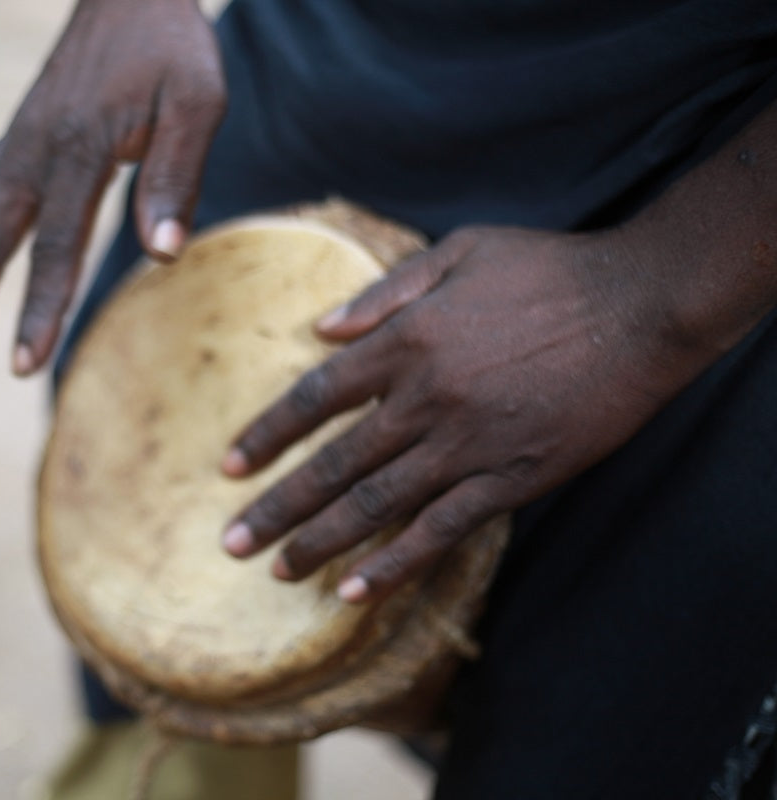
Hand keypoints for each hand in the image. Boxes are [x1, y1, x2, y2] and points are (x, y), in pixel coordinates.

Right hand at [0, 0, 224, 380]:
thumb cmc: (170, 49)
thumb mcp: (197, 100)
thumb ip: (178, 173)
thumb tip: (163, 253)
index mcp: (79, 148)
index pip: (55, 242)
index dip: (39, 306)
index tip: (23, 367)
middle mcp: (30, 152)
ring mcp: (12, 147)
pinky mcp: (9, 143)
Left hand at [219, 225, 711, 603]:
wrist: (643, 305)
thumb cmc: (547, 269)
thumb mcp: (458, 251)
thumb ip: (384, 293)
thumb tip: (319, 330)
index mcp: (405, 341)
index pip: (314, 398)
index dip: (266, 436)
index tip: (228, 468)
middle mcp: (424, 398)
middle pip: (333, 464)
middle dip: (277, 507)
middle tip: (231, 544)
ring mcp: (469, 444)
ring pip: (377, 505)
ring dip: (322, 542)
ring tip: (280, 572)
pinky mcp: (514, 478)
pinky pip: (443, 530)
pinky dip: (397, 563)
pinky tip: (358, 591)